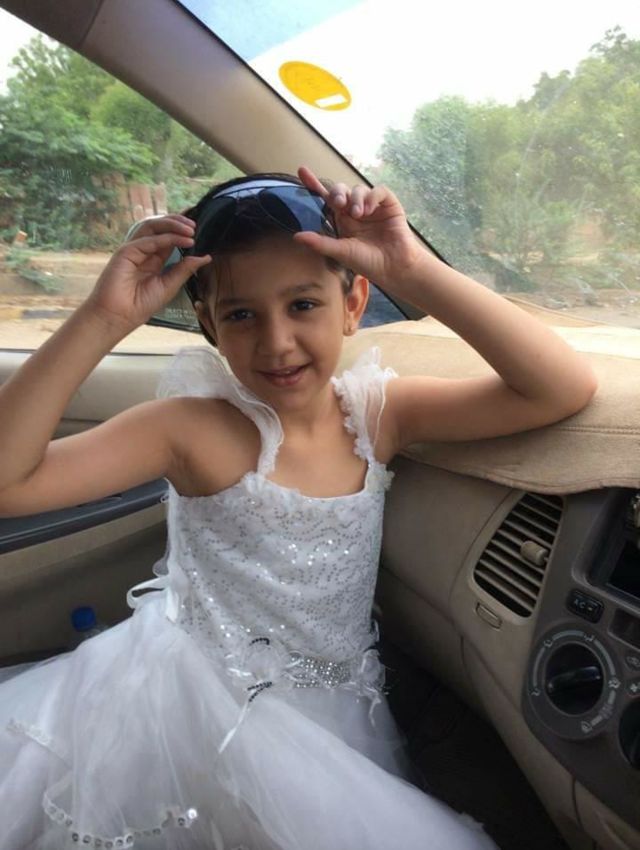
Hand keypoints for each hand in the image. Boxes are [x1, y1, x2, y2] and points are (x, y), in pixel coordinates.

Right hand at [84, 217, 210, 333]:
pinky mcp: (126, 252)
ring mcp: (133, 250)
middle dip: (178, 223)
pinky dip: (167, 238)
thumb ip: (185, 269)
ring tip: (190, 230)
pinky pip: (149, 240)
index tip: (198, 232)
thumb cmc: (140, 304)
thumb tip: (206, 257)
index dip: (182, 232)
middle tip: (194, 226)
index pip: (168, 238)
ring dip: (173, 225)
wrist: (119, 316)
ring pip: (152, 227)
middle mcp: (143, 251)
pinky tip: (182, 240)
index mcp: (153, 259)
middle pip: (159, 228)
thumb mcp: (170, 285)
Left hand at [294, 166, 423, 291]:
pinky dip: (372, 196)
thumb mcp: (341, 252)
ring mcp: (372, 207)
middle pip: (341, 190)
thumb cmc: (368, 262)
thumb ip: (320, 243)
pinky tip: (369, 209)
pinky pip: (378, 191)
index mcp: (342, 220)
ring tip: (358, 214)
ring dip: (355, 199)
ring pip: (358, 189)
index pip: (326, 199)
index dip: (314, 185)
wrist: (393, 267)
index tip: (302, 171)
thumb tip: (296, 237)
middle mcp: (355, 211)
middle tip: (338, 204)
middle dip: (337, 192)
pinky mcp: (388, 204)